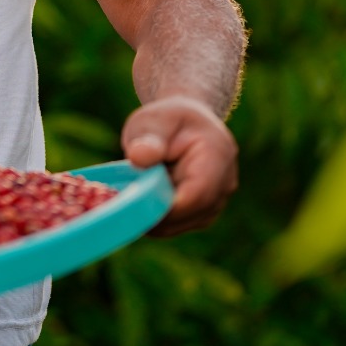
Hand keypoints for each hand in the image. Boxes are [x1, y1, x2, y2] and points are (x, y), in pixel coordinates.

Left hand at [121, 96, 238, 236]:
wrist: (184, 123)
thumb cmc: (167, 120)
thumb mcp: (153, 120)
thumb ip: (148, 137)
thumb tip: (139, 157)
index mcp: (217, 155)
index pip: (198, 194)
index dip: (167, 206)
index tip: (134, 205)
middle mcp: (224, 183)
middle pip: (191, 213)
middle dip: (156, 214)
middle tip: (120, 207)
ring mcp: (217, 201)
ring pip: (183, 224)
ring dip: (155, 217)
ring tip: (130, 198)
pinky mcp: (203, 212)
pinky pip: (178, 225)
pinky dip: (157, 219)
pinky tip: (139, 203)